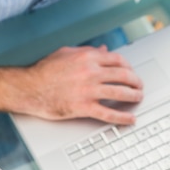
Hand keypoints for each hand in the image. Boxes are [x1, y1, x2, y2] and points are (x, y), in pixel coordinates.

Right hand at [21, 45, 143, 124]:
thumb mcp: (66, 53)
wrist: (30, 88)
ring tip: (138, 99)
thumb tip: (104, 50)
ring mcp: (88, 90)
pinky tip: (129, 119)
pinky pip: (108, 113)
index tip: (131, 72)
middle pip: (123, 76)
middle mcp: (91, 72)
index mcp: (87, 57)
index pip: (117, 60)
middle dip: (135, 81)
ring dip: (133, 97)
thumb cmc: (44, 70)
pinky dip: (122, 117)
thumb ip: (87, 51)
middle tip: (139, 86)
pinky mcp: (83, 107)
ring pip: (119, 93)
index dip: (128, 66)